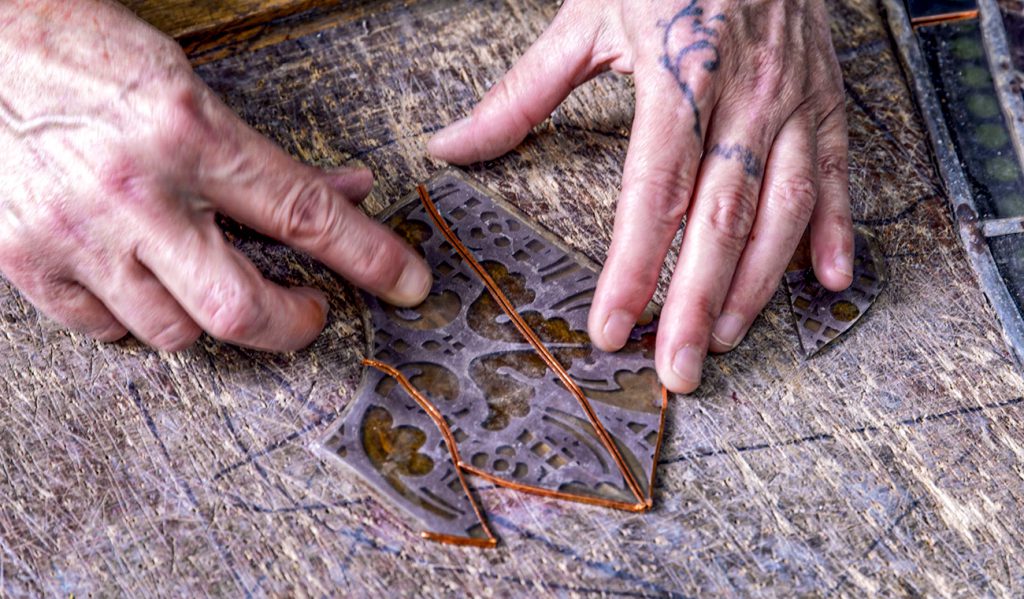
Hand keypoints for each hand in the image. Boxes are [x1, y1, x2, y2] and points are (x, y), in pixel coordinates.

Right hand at [0, 0, 430, 351]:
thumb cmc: (80, 53)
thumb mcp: (190, 86)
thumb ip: (265, 154)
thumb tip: (343, 192)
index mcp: (188, 132)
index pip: (304, 213)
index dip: (370, 258)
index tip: (407, 283)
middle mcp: (135, 190)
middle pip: (241, 308)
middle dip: (293, 324)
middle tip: (308, 312)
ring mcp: (76, 233)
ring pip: (177, 331)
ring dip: (208, 316)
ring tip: (206, 277)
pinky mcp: (25, 260)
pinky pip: (107, 331)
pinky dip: (137, 318)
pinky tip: (140, 280)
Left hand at [428, 0, 852, 391]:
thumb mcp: (585, 17)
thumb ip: (521, 92)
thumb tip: (454, 146)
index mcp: (680, 73)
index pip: (654, 189)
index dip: (633, 265)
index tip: (611, 326)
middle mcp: (744, 92)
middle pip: (721, 215)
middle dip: (698, 302)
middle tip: (679, 368)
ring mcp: (791, 96)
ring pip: (781, 205)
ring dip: (758, 281)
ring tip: (729, 337)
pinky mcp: (823, 96)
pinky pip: (834, 170)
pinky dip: (833, 228)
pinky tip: (825, 281)